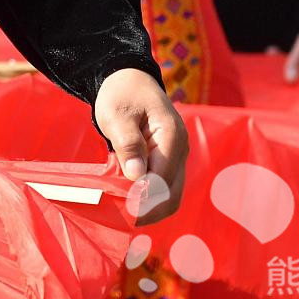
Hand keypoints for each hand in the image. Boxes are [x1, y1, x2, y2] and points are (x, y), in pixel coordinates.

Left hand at [93, 67, 187, 224]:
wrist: (128, 78)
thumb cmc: (120, 94)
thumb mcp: (117, 114)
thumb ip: (128, 143)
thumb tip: (136, 177)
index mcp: (171, 135)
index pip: (162, 178)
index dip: (144, 198)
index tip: (124, 211)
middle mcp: (180, 148)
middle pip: (173, 193)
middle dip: (150, 210)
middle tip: (124, 221)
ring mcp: (177, 156)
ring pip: (171, 194)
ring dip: (150, 207)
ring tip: (126, 216)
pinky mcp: (169, 160)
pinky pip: (165, 186)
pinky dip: (150, 198)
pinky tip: (131, 204)